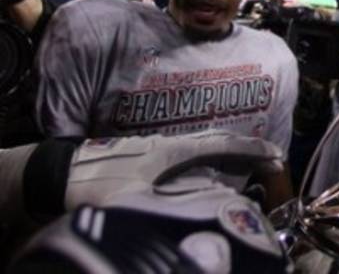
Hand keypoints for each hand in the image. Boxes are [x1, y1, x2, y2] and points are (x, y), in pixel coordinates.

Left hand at [64, 130, 285, 210]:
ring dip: (233, 154)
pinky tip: (217, 172)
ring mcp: (162, 148)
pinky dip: (215, 158)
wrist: (59, 174)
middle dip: (249, 150)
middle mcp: (171, 144)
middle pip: (219, 142)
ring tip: (255, 165)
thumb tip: (215, 198)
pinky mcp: (152, 156)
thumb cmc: (95, 184)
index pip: (222, 145)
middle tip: (275, 160)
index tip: (277, 155)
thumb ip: (176, 198)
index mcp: (172, 149)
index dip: (252, 150)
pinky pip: (194, 154)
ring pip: (206, 146)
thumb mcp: (135, 197)